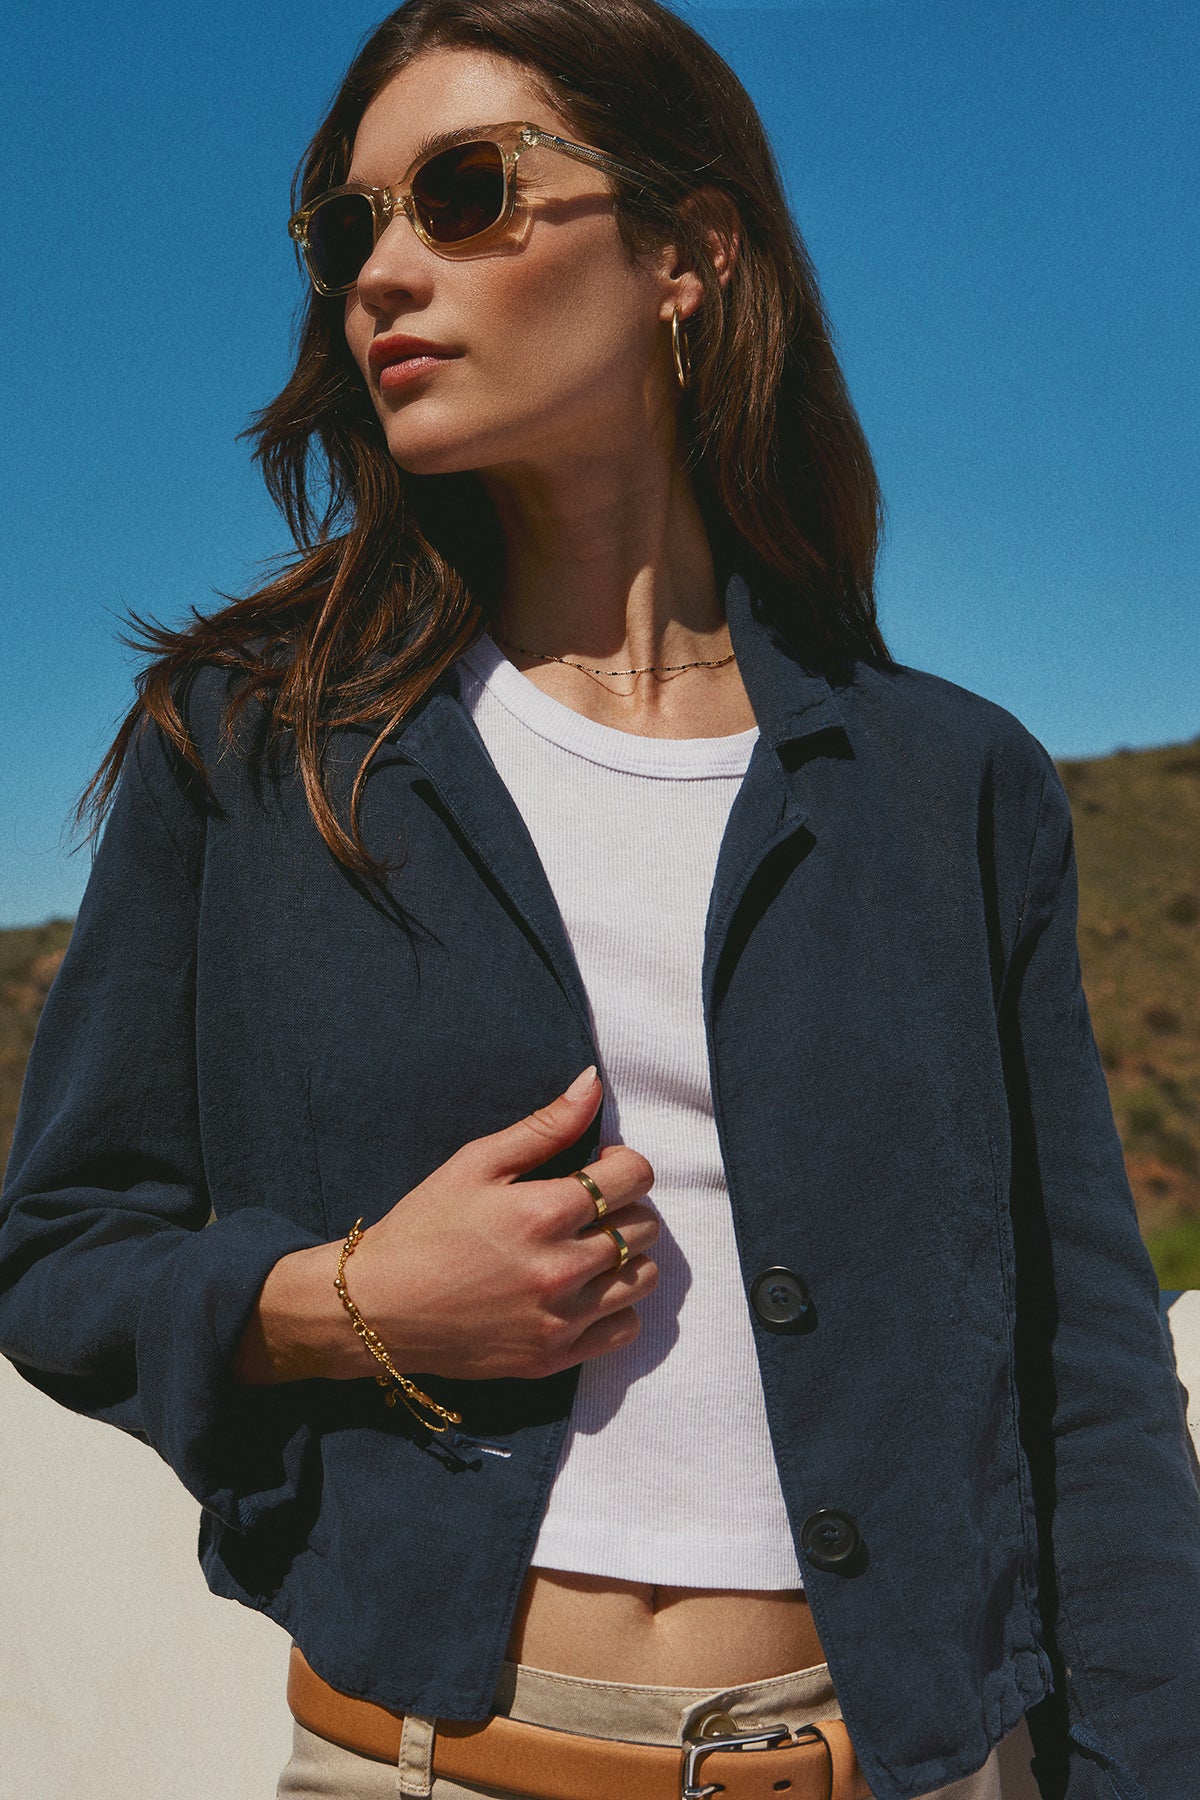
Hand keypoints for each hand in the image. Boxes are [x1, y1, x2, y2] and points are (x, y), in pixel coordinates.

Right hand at [342, 1067, 657, 1381]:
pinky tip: (585, 1291)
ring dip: (627, 1256)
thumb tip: (593, 1082)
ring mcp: (559, 1319)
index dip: (624, 1163)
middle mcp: (561, 1269)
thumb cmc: (423, 1227)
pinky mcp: (552, 1357)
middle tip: (590, 1207)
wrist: (375, 1309)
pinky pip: (625, 1329)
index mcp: (544, 1212)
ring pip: (643, 1279)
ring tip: (589, 1248)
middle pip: (645, 1227)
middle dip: (625, 1207)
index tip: (601, 1166)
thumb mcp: (475, 1163)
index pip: (635, 1177)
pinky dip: (618, 1307)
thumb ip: (544, 1126)